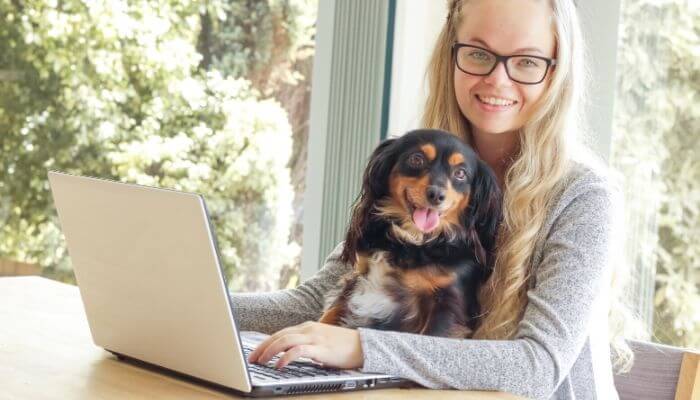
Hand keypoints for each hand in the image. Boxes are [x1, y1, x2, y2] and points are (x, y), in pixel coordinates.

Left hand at [247, 321, 363, 369]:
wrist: (364, 346)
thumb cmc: (343, 346)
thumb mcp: (320, 343)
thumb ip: (305, 346)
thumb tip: (288, 355)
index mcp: (307, 327)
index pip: (280, 333)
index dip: (265, 344)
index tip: (255, 354)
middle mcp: (308, 329)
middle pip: (278, 335)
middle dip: (262, 348)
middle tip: (251, 360)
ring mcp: (314, 337)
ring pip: (285, 340)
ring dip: (270, 351)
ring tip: (261, 362)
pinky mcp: (320, 348)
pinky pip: (298, 351)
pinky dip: (286, 357)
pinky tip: (279, 366)